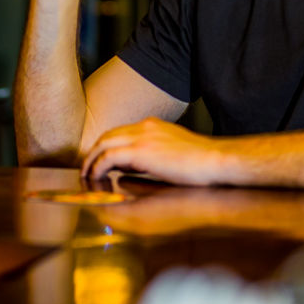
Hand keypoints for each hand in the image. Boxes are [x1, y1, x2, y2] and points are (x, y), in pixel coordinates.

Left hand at [81, 118, 224, 185]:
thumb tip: (134, 165)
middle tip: (87, 168)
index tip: (101, 161)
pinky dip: (98, 167)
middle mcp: (144, 127)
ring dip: (92, 160)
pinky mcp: (141, 152)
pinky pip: (108, 157)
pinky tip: (96, 178)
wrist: (215, 160)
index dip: (107, 146)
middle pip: (108, 135)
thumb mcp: (173, 149)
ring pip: (104, 143)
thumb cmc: (201, 162)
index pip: (121, 132)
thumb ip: (153, 152)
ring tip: (88, 175)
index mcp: (153, 125)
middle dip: (94, 152)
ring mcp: (142, 137)